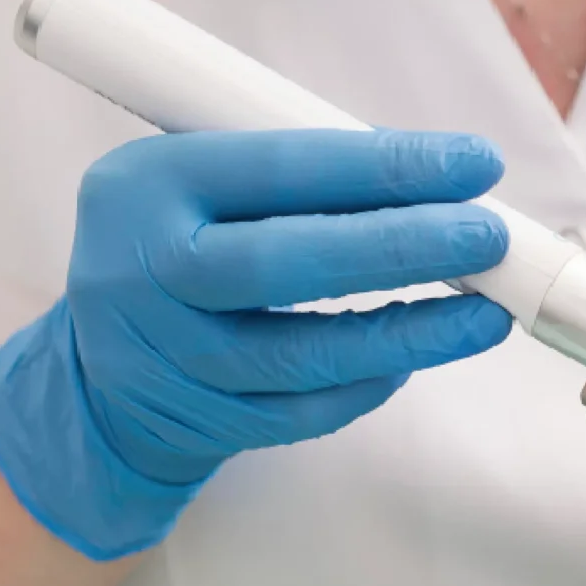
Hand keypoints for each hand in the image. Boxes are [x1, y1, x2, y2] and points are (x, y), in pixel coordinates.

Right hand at [0, 130, 513, 558]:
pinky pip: (303, 413)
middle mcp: (142, 271)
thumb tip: (442, 180)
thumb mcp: (207, 182)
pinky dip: (370, 383)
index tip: (473, 163)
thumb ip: (300, 176)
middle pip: (285, 264)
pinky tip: (417, 352)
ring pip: (302, 356)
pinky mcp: (197, 422)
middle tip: (487, 237)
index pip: (280, 167)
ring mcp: (165, 358)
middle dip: (401, 247)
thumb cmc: (184, 244)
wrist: (98, 366)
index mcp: (146, 184)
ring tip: (485, 312)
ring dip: (409, 333)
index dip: (386, 166)